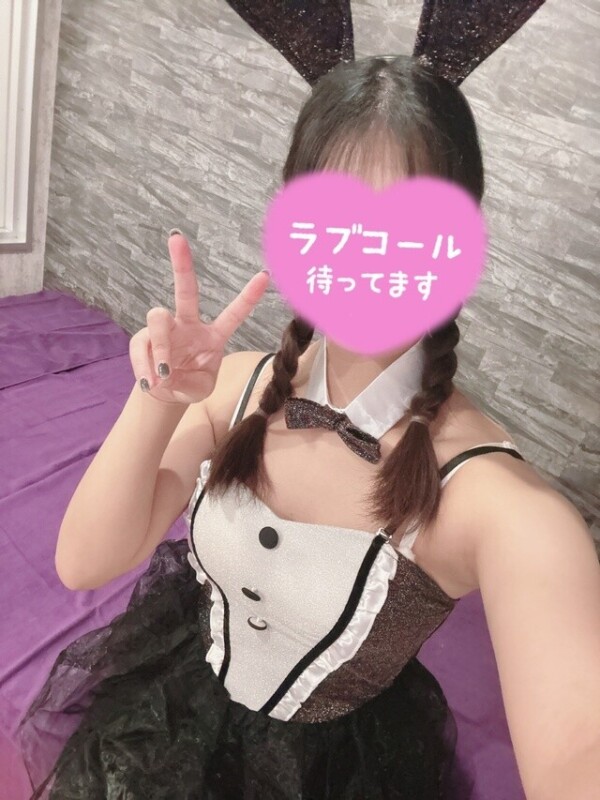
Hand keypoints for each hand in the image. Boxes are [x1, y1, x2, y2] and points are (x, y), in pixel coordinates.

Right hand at [129, 232, 269, 404]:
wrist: (167, 394)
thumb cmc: (190, 384)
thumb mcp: (200, 390)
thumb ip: (190, 383)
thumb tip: (163, 374)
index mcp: (213, 335)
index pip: (233, 314)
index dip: (248, 297)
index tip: (265, 276)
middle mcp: (189, 324)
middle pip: (186, 290)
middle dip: (182, 263)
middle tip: (176, 237)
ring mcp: (165, 329)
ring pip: (158, 319)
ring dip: (161, 348)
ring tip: (163, 375)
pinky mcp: (143, 339)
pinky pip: (141, 347)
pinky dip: (144, 367)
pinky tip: (150, 382)